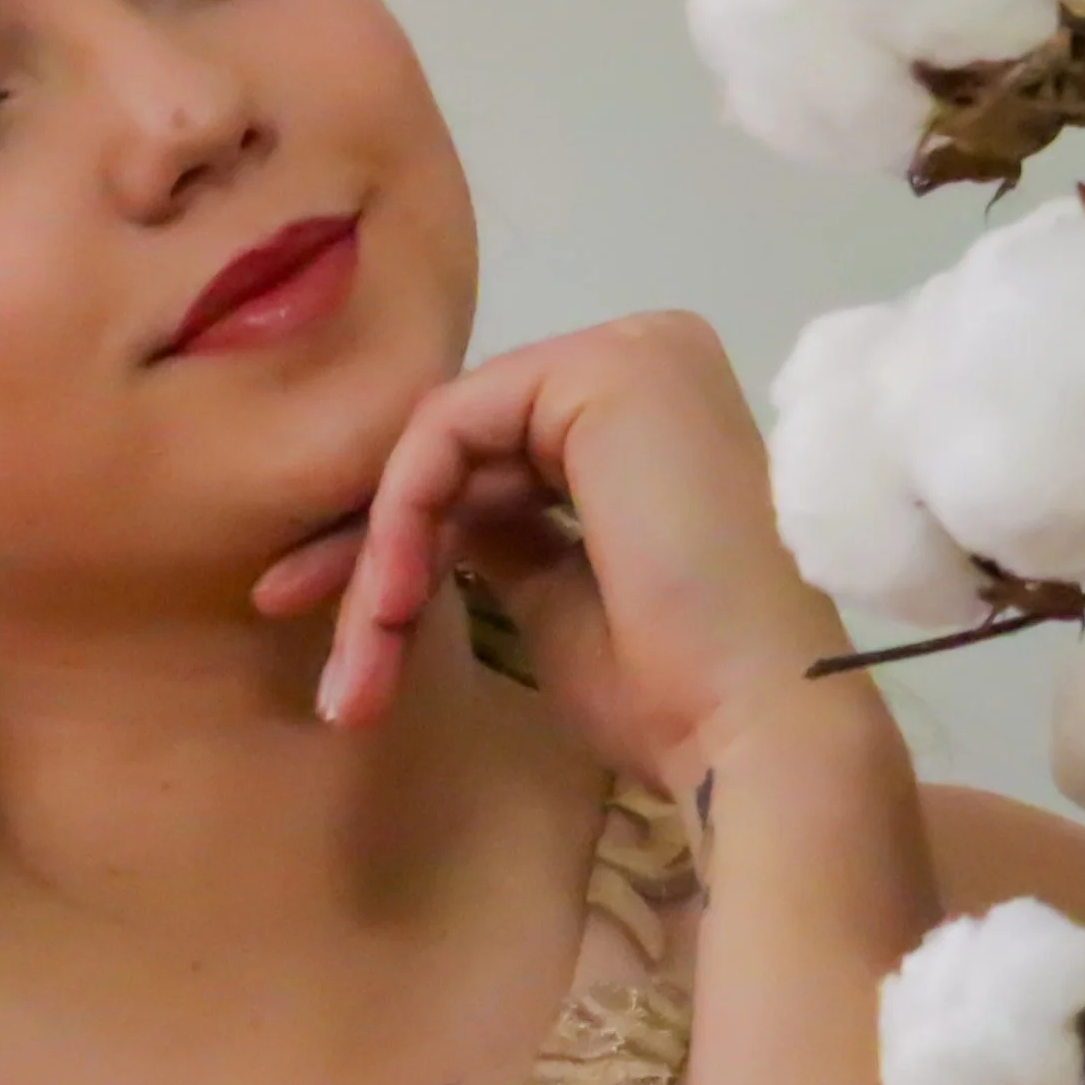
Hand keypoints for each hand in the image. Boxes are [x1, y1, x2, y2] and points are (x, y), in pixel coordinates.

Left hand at [251, 313, 852, 802]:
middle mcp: (647, 361)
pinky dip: (403, 516)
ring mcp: (631, 355)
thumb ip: (500, 537)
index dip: (400, 544)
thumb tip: (432, 519)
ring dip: (382, 558)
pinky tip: (397, 601)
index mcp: (651, 416)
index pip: (491, 458)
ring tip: (360, 666)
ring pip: (441, 442)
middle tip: (331, 668)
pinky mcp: (605, 370)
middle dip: (372, 554)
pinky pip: (449, 428)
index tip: (345, 648)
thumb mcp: (558, 600)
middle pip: (460, 447)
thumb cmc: (673, 693)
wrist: (753, 730)